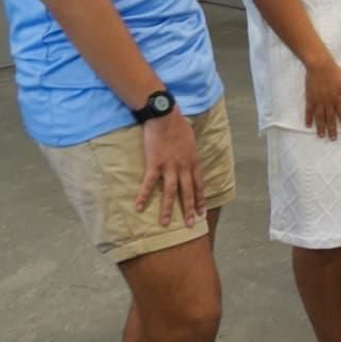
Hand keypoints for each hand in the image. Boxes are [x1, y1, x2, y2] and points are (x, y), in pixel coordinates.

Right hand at [136, 111, 200, 228]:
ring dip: (167, 209)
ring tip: (164, 223)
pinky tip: (139, 207)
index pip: (199, 185)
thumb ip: (190, 154)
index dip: (200, 199)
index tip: (201, 212)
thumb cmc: (178, 126)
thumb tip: (190, 160)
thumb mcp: (191, 141)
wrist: (165, 116)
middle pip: (187, 192)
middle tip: (190, 224)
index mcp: (194, 161)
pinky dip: (143, 196)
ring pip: (170, 192)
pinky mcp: (155, 164)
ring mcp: (170, 167)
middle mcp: (184, 167)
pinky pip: (148, 183)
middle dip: (189, 210)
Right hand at [304, 57, 340, 139]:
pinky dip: (308, 118)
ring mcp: (318, 100)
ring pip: (319, 117)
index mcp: (338, 98)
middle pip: (330, 118)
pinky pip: (308, 111)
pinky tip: (308, 126)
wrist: (319, 65)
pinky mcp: (309, 98)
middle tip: (333, 139)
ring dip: (320, 127)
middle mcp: (328, 101)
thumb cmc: (334, 71)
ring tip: (321, 136)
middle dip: (332, 129)